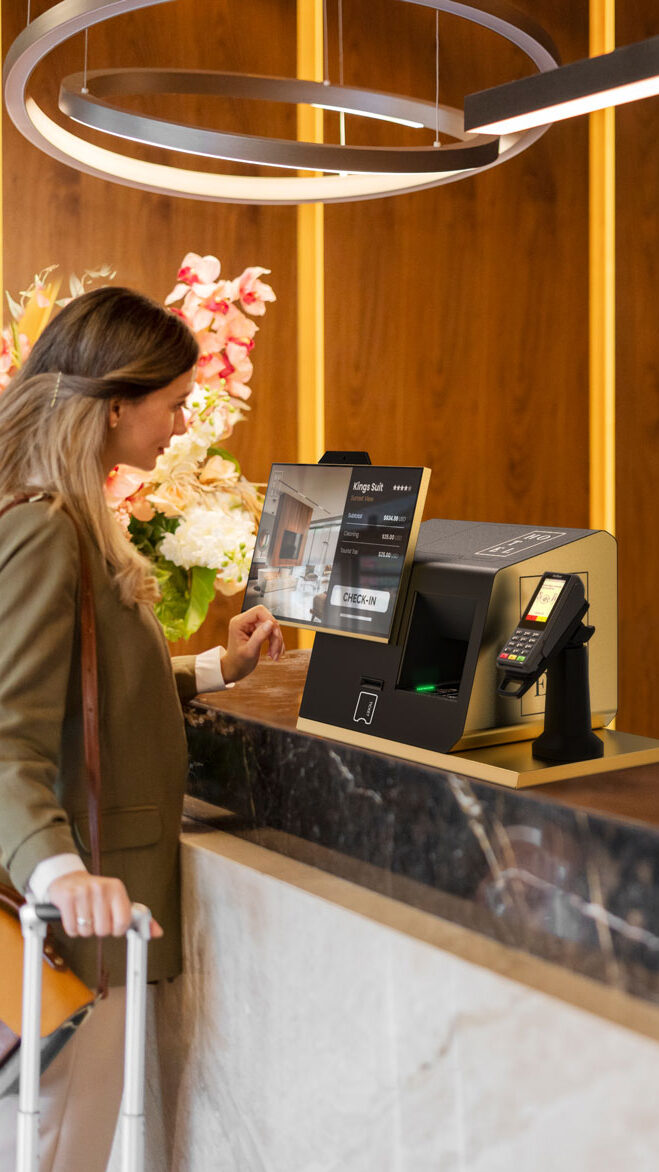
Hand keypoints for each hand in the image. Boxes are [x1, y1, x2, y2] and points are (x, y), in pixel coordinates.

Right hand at [47, 871, 163, 938]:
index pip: (123, 922)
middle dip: (98, 929)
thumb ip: (139, 919)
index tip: (112, 925)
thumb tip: (157, 932)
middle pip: (103, 930)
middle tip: (95, 917)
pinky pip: (71, 929)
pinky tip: (74, 916)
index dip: (117, 930)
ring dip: (84, 929)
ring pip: (86, 931)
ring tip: (84, 915)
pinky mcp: (67, 898)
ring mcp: (83, 892)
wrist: (70, 878)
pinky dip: (72, 928)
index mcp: (117, 888)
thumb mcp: (119, 901)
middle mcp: (101, 888)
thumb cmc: (97, 894)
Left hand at [220, 605, 284, 683]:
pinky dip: (275, 643)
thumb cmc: (238, 662)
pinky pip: (271, 632)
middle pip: (268, 619)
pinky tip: (274, 653)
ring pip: (272, 627)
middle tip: (276, 652)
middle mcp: (244, 621)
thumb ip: (259, 636)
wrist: (234, 669)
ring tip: (275, 655)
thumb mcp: (249, 651)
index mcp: (239, 623)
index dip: (270, 620)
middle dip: (275, 636)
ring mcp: (251, 626)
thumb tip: (270, 623)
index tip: (276, 635)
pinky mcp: (256, 631)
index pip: (259, 611)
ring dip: (276, 641)